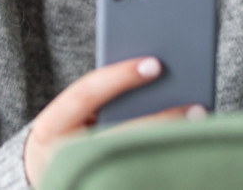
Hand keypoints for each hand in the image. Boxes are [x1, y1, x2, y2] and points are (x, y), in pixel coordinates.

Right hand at [23, 57, 206, 185]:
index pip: (84, 94)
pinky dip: (164, 167)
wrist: (43, 180)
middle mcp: (61, 156)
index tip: (154, 63)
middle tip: (196, 108)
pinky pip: (138, 179)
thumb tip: (151, 78)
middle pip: (118, 136)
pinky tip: (190, 156)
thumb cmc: (64, 139)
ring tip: (199, 130)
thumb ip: (96, 102)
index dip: (119, 77)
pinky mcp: (103, 188)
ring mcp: (82, 177)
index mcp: (50, 128)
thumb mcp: (69, 119)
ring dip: (168, 146)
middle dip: (160, 121)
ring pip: (131, 163)